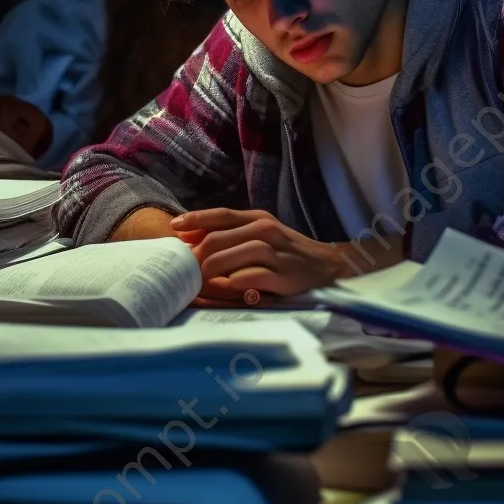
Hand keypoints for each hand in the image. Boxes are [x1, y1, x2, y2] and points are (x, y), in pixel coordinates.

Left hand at [171, 208, 343, 299]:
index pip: (221, 215)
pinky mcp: (284, 276)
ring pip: (233, 256)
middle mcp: (266, 231)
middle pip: (220, 238)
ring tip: (196, 280)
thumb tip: (190, 238)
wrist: (329, 268)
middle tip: (182, 269)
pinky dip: (234, 284)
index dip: (196, 219)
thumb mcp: (261, 236)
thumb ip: (231, 235)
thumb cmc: (287, 253)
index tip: (174, 227)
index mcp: (258, 219)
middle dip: (197, 254)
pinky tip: (224, 289)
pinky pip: (251, 278)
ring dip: (211, 269)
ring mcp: (276, 253)